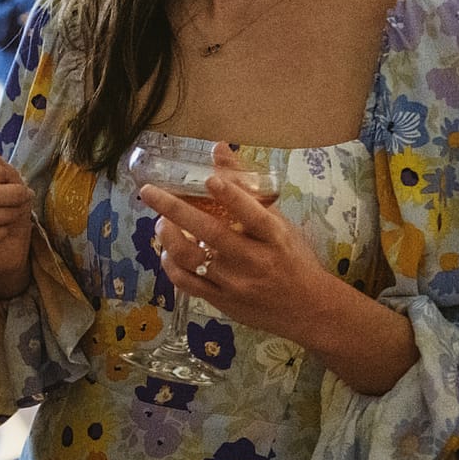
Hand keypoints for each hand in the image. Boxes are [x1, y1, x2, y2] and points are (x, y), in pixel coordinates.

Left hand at [138, 157, 326, 342]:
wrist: (309, 309)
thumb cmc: (292, 259)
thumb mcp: (279, 223)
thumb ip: (246, 188)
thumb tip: (218, 149)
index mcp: (274, 237)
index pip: (253, 214)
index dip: (231, 196)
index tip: (209, 179)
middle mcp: (254, 259)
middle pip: (211, 232)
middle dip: (175, 210)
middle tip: (149, 191)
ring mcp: (235, 283)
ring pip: (191, 258)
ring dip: (168, 236)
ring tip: (162, 222)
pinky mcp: (222, 301)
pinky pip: (186, 282)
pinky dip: (170, 264)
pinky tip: (167, 251)